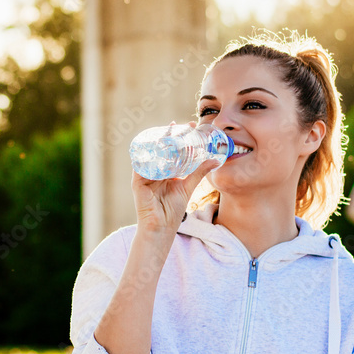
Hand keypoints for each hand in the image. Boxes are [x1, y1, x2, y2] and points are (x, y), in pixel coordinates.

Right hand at [131, 121, 218, 235]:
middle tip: (178, 125)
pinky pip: (140, 165)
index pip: (172, 149)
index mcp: (166, 170)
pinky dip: (146, 156)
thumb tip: (216, 160)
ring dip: (157, 142)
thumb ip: (199, 172)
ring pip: (150, 153)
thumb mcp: (188, 187)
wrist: (161, 227)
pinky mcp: (137, 181)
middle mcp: (154, 169)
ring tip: (167, 133)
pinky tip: (153, 148)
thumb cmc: (173, 210)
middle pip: (160, 148)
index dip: (179, 137)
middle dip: (168, 135)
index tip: (189, 125)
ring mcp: (145, 174)